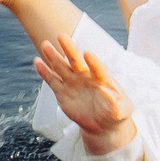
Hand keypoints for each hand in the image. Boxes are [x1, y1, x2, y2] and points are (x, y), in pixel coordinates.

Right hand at [33, 35, 137, 154]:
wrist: (102, 124)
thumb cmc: (115, 113)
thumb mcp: (122, 111)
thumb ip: (117, 105)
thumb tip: (110, 95)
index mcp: (102, 78)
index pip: (97, 67)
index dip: (93, 62)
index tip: (87, 54)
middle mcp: (85, 76)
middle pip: (77, 60)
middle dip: (69, 49)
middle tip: (61, 36)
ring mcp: (73, 82)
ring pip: (62, 67)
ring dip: (53, 56)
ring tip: (45, 45)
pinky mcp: (62, 92)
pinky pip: (52, 80)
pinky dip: (44, 71)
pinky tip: (37, 62)